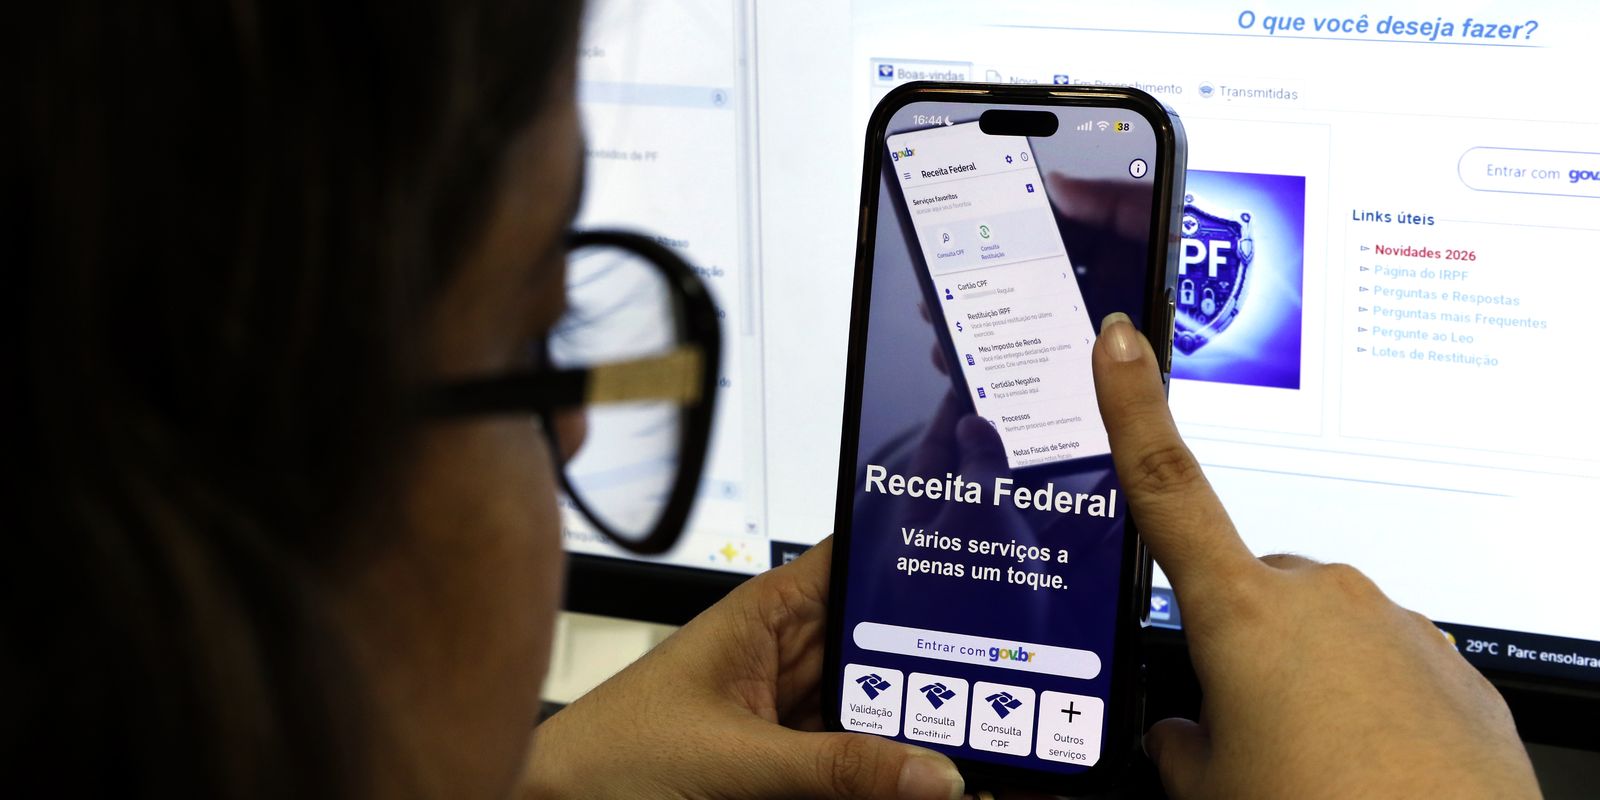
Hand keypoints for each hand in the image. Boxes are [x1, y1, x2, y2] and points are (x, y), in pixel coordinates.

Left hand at [521, 537, 964, 799]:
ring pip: (879, 710)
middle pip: (885, 647)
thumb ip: (835, 767)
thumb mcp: (731, 757)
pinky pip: (858, 762)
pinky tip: (930, 777)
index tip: (987, 569)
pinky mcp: (789, 765)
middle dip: (940, 663)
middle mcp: (785, 656)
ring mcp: (790, 714)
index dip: (916, 557)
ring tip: (985, 738)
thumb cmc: (605, 757)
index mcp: (764, 613)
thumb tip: (931, 772)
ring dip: (922, 723)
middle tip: (1009, 682)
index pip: (857, 561)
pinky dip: (892, 770)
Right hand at [1090, 313, 1539, 798]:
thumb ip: (1180, 745)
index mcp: (1241, 612)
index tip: (1118, 343)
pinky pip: (1384, 664)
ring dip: (1305, 680)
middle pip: (1251, 593)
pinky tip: (1364, 764)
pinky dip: (1365, 703)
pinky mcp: (1447, 662)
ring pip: (1321, 634)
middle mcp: (1319, 597)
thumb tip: (1183, 736)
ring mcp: (1392, 623)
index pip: (1165, 485)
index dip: (1132, 407)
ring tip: (1310, 764)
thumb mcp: (1209, 790)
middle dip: (1239, 646)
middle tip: (1244, 729)